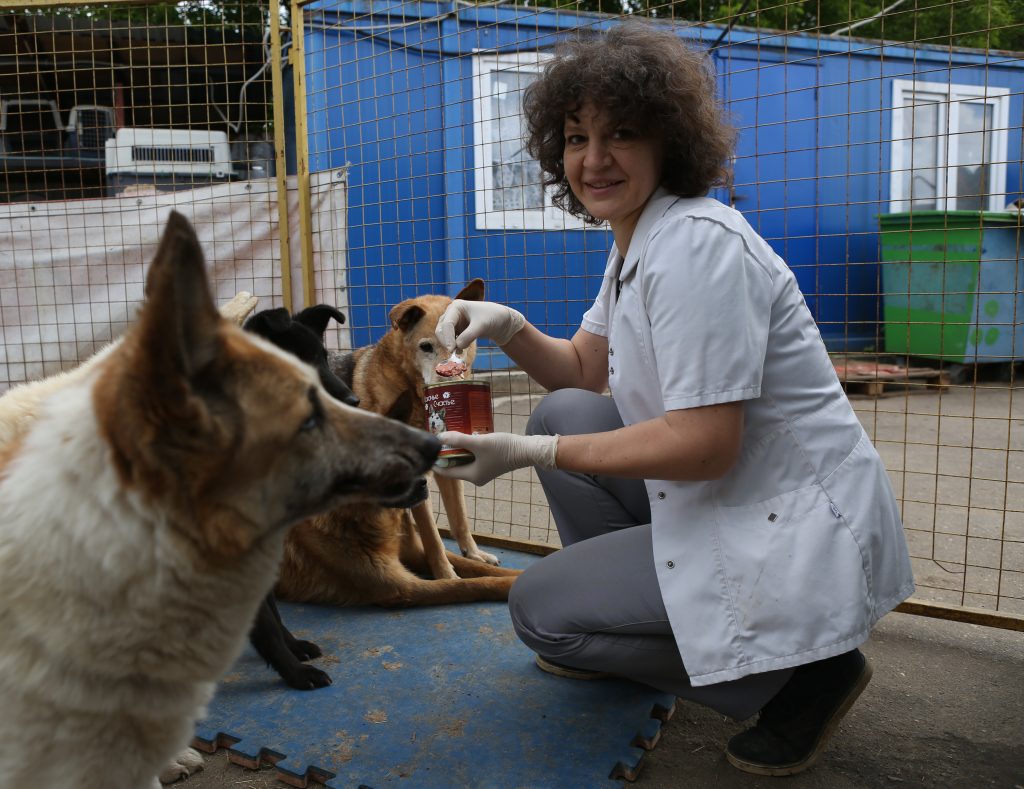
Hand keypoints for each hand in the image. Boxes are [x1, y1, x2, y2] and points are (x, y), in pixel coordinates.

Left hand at [433, 431, 557, 485]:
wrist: (527, 450)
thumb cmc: (503, 448)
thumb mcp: (479, 442)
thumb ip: (459, 440)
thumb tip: (440, 437)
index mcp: (472, 476)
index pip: (447, 472)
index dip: (436, 461)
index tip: (429, 449)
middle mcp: (476, 476)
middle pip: (455, 465)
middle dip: (447, 452)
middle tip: (439, 438)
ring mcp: (484, 470)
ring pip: (464, 459)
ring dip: (458, 448)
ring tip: (450, 434)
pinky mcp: (490, 463)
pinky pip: (473, 456)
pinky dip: (468, 447)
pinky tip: (466, 435)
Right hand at [436, 300, 525, 351]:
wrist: (500, 321)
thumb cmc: (492, 318)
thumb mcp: (482, 326)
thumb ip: (469, 335)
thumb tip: (457, 347)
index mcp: (456, 307)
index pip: (447, 324)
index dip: (448, 337)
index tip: (452, 349)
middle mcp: (451, 313)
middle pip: (440, 329)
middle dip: (446, 341)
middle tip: (453, 353)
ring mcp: (453, 322)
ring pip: (443, 336)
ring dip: (449, 344)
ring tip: (460, 351)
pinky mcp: (456, 330)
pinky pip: (450, 340)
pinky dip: (454, 346)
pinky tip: (462, 350)